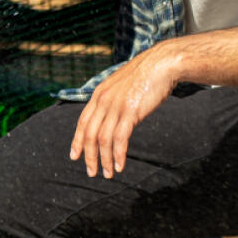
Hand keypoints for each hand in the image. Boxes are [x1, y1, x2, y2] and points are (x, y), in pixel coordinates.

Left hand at [69, 42, 185, 176]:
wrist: (162, 63)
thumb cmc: (147, 75)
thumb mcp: (122, 86)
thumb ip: (113, 100)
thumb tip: (112, 116)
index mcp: (100, 94)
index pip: (82, 122)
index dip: (77, 141)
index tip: (74, 156)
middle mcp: (103, 100)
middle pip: (89, 134)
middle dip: (89, 156)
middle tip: (92, 172)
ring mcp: (116, 106)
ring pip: (103, 139)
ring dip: (104, 160)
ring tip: (108, 174)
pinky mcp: (131, 111)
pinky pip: (120, 139)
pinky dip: (118, 155)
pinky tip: (120, 166)